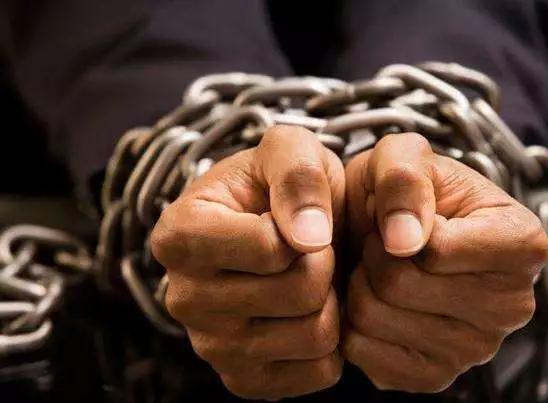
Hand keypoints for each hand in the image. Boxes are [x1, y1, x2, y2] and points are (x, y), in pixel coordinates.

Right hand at [151, 126, 345, 399]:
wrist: (276, 230)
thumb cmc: (277, 188)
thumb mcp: (288, 150)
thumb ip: (296, 173)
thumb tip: (308, 238)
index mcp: (180, 234)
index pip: (270, 248)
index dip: (304, 229)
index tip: (293, 219)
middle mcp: (182, 297)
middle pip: (298, 293)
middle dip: (324, 265)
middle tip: (311, 251)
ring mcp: (210, 346)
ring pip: (313, 336)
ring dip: (331, 302)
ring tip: (310, 277)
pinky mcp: (242, 378)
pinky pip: (317, 372)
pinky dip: (331, 343)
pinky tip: (310, 311)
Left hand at [342, 133, 547, 392]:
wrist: (392, 231)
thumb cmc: (403, 194)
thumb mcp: (402, 156)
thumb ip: (404, 177)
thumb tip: (405, 242)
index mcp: (520, 242)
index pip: (435, 249)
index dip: (399, 226)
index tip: (404, 217)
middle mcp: (511, 305)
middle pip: (399, 286)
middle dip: (373, 256)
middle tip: (383, 244)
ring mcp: (475, 348)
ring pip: (374, 318)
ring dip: (360, 285)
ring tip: (379, 269)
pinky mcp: (434, 374)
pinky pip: (364, 351)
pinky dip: (353, 322)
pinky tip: (375, 300)